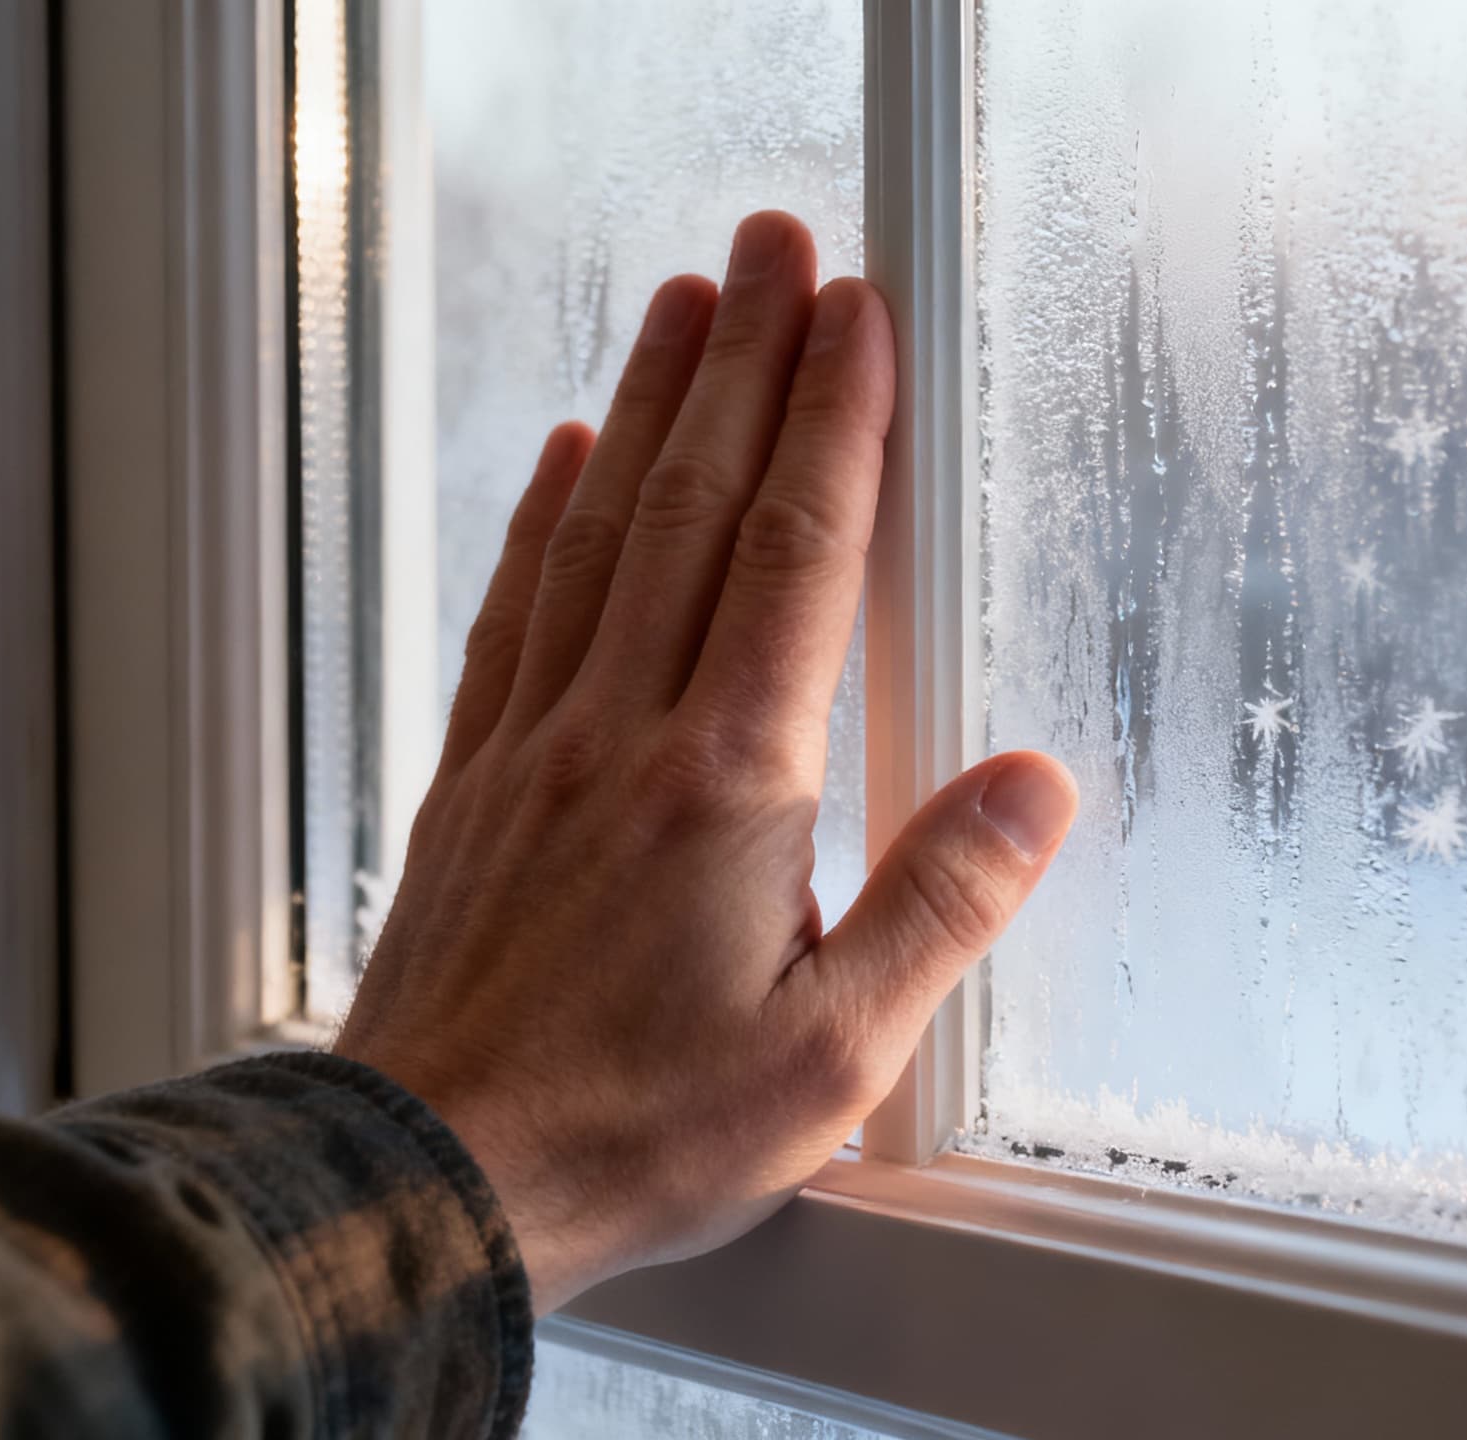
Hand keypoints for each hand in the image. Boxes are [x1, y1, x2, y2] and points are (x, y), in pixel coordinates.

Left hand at [333, 212, 1076, 1315]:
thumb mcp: (834, 1056)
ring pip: (600, 533)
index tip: (857, 316)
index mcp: (728, 784)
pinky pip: (516, 612)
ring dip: (648, 406)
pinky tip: (564, 463)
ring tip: (681, 305)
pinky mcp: (477, 783)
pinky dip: (544, 520)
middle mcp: (624, 734)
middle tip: (772, 243)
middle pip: (695, 503)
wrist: (430, 1183)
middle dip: (746, 361)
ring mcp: (537, 747)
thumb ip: (942, 907)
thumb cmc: (632, 1133)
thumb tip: (1035, 788)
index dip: (834, 422)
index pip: (795, 556)